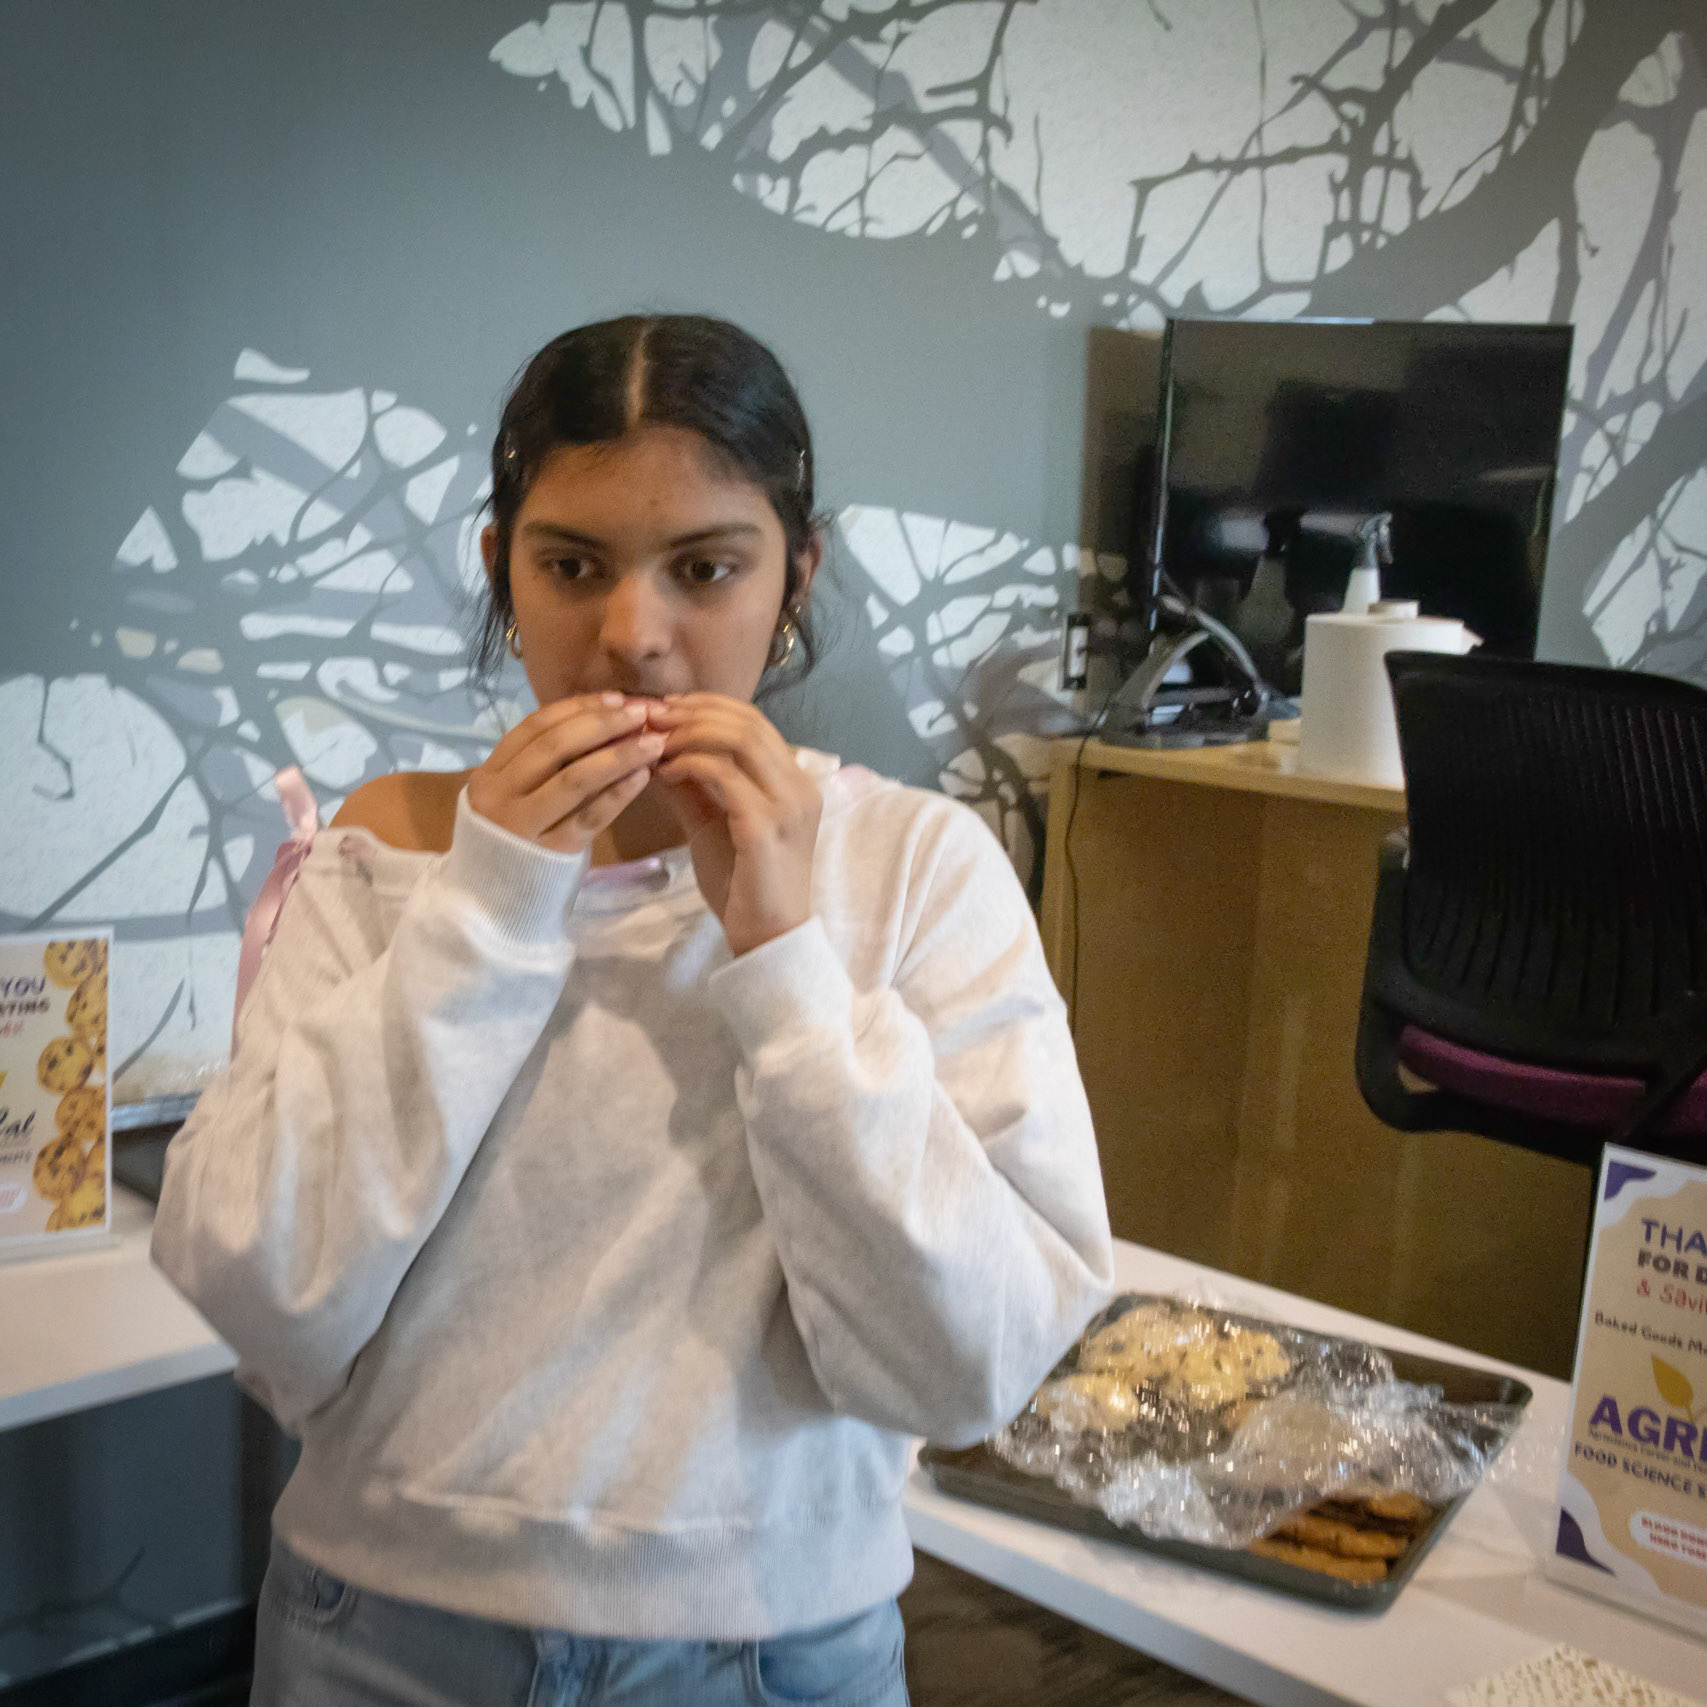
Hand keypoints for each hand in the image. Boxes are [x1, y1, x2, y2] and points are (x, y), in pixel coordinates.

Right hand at [466, 693, 664, 854]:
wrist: (495, 904)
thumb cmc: (516, 840)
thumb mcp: (517, 796)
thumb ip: (548, 763)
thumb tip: (607, 719)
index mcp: (489, 774)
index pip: (534, 727)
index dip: (578, 708)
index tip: (617, 699)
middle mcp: (500, 797)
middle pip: (554, 747)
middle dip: (603, 724)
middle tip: (641, 714)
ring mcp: (524, 826)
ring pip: (575, 779)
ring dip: (619, 755)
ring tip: (653, 743)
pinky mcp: (552, 852)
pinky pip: (591, 816)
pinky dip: (620, 792)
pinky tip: (643, 776)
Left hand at [648, 694, 821, 956]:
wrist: (768, 938)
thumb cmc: (743, 887)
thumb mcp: (713, 825)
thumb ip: (692, 788)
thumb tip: (657, 751)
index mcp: (794, 782)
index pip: (754, 721)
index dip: (708, 706)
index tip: (667, 709)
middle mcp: (799, 785)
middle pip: (748, 721)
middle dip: (694, 712)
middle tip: (652, 717)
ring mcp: (787, 804)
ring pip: (739, 739)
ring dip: (690, 733)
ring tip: (656, 741)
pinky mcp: (766, 825)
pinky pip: (724, 775)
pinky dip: (690, 764)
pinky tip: (665, 773)